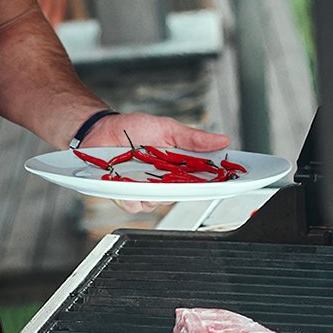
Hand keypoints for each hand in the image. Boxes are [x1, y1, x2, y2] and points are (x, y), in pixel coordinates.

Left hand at [81, 112, 230, 214]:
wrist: (101, 129)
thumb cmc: (133, 128)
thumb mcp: (167, 128)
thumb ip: (193, 138)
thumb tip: (222, 140)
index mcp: (178, 167)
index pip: (203, 180)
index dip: (217, 183)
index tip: (230, 180)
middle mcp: (163, 182)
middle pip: (182, 195)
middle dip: (183, 188)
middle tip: (178, 174)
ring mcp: (144, 190)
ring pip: (158, 203)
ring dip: (153, 190)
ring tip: (144, 172)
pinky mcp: (125, 195)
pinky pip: (134, 204)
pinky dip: (131, 194)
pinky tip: (126, 181)